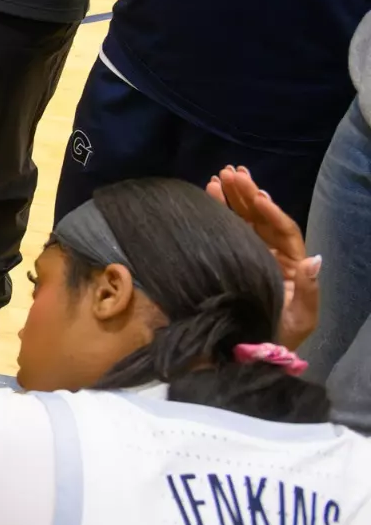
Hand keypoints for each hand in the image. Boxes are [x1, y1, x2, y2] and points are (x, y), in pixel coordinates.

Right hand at [208, 166, 320, 349]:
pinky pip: (228, 229)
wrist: (249, 352)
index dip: (271, 211)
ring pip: (244, 219)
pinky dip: (220, 210)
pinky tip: (211, 193)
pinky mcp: (231, 256)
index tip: (256, 193)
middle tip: (232, 172)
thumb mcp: (300, 318)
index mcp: (292, 265)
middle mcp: (272, 254)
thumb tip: (313, 258)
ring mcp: (251, 254)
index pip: (283, 230)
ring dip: (233, 197)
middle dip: (247, 194)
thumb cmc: (278, 335)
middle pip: (262, 218)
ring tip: (220, 176)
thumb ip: (308, 290)